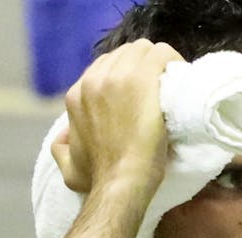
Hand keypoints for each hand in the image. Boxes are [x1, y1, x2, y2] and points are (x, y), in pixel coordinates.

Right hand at [51, 39, 182, 198]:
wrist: (121, 182)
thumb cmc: (99, 179)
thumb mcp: (69, 167)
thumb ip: (61, 149)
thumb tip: (62, 138)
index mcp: (77, 95)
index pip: (105, 68)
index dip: (127, 77)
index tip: (143, 94)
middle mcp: (93, 80)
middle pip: (125, 55)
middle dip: (144, 67)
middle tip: (161, 88)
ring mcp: (118, 77)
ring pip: (144, 50)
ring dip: (159, 63)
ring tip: (172, 84)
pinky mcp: (142, 78)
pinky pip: (163, 54)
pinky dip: (174, 62)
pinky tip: (180, 79)